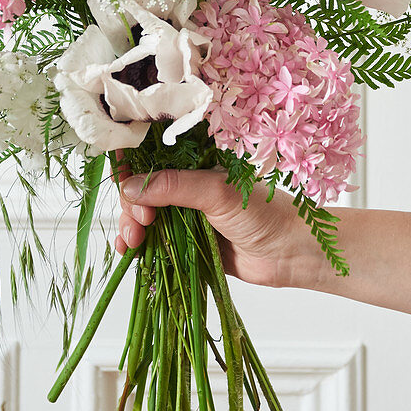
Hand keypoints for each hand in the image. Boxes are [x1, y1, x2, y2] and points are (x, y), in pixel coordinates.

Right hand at [115, 168, 329, 288]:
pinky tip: (129, 252)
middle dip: (131, 205)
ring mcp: (184, 215)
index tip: (120, 180)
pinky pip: (154, 241)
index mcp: (193, 164)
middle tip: (139, 223)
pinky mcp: (186, 244)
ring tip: (133, 242)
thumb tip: (129, 187)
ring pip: (143, 216)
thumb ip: (173, 187)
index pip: (151, 157)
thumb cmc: (262, 213)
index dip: (131, 165)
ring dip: (131, 226)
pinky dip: (138, 245)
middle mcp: (186, 187)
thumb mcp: (216, 193)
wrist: (291, 253)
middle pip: (141, 189)